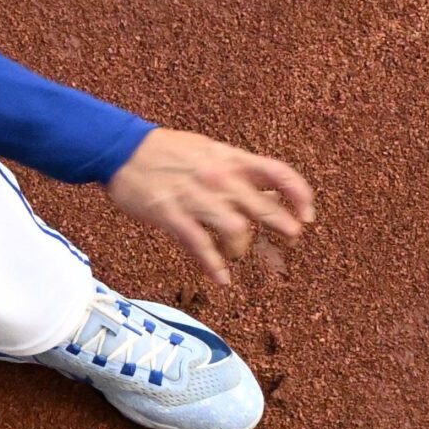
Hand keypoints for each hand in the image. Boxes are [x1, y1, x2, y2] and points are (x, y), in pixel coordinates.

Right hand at [104, 128, 316, 284]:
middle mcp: (218, 178)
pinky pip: (200, 245)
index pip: (278, 173)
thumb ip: (237, 168)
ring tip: (241, 254)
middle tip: (290, 239)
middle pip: (263, 206)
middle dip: (282, 226)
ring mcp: (195, 197)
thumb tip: (268, 187)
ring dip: (244, 248)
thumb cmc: (166, 150)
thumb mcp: (208, 150)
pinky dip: (214, 266)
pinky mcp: (172, 215)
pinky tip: (221, 279)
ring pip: (236, 230)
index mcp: (229, 159)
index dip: (299, 195)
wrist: (121, 149)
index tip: (307, 215)